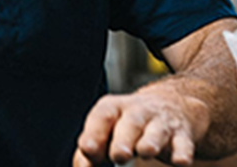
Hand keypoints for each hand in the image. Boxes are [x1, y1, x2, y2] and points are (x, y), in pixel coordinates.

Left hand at [73, 88, 209, 166]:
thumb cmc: (128, 125)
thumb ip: (93, 149)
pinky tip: (180, 161)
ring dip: (150, 142)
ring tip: (145, 151)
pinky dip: (182, 154)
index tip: (87, 149)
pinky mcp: (182, 137)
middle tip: (118, 155)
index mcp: (114, 108)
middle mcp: (137, 112)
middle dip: (123, 139)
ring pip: (156, 132)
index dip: (94, 132)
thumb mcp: (109, 129)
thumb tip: (82, 166)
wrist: (170, 105)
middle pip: (130, 123)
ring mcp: (161, 123)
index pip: (102, 116)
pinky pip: (184, 145)